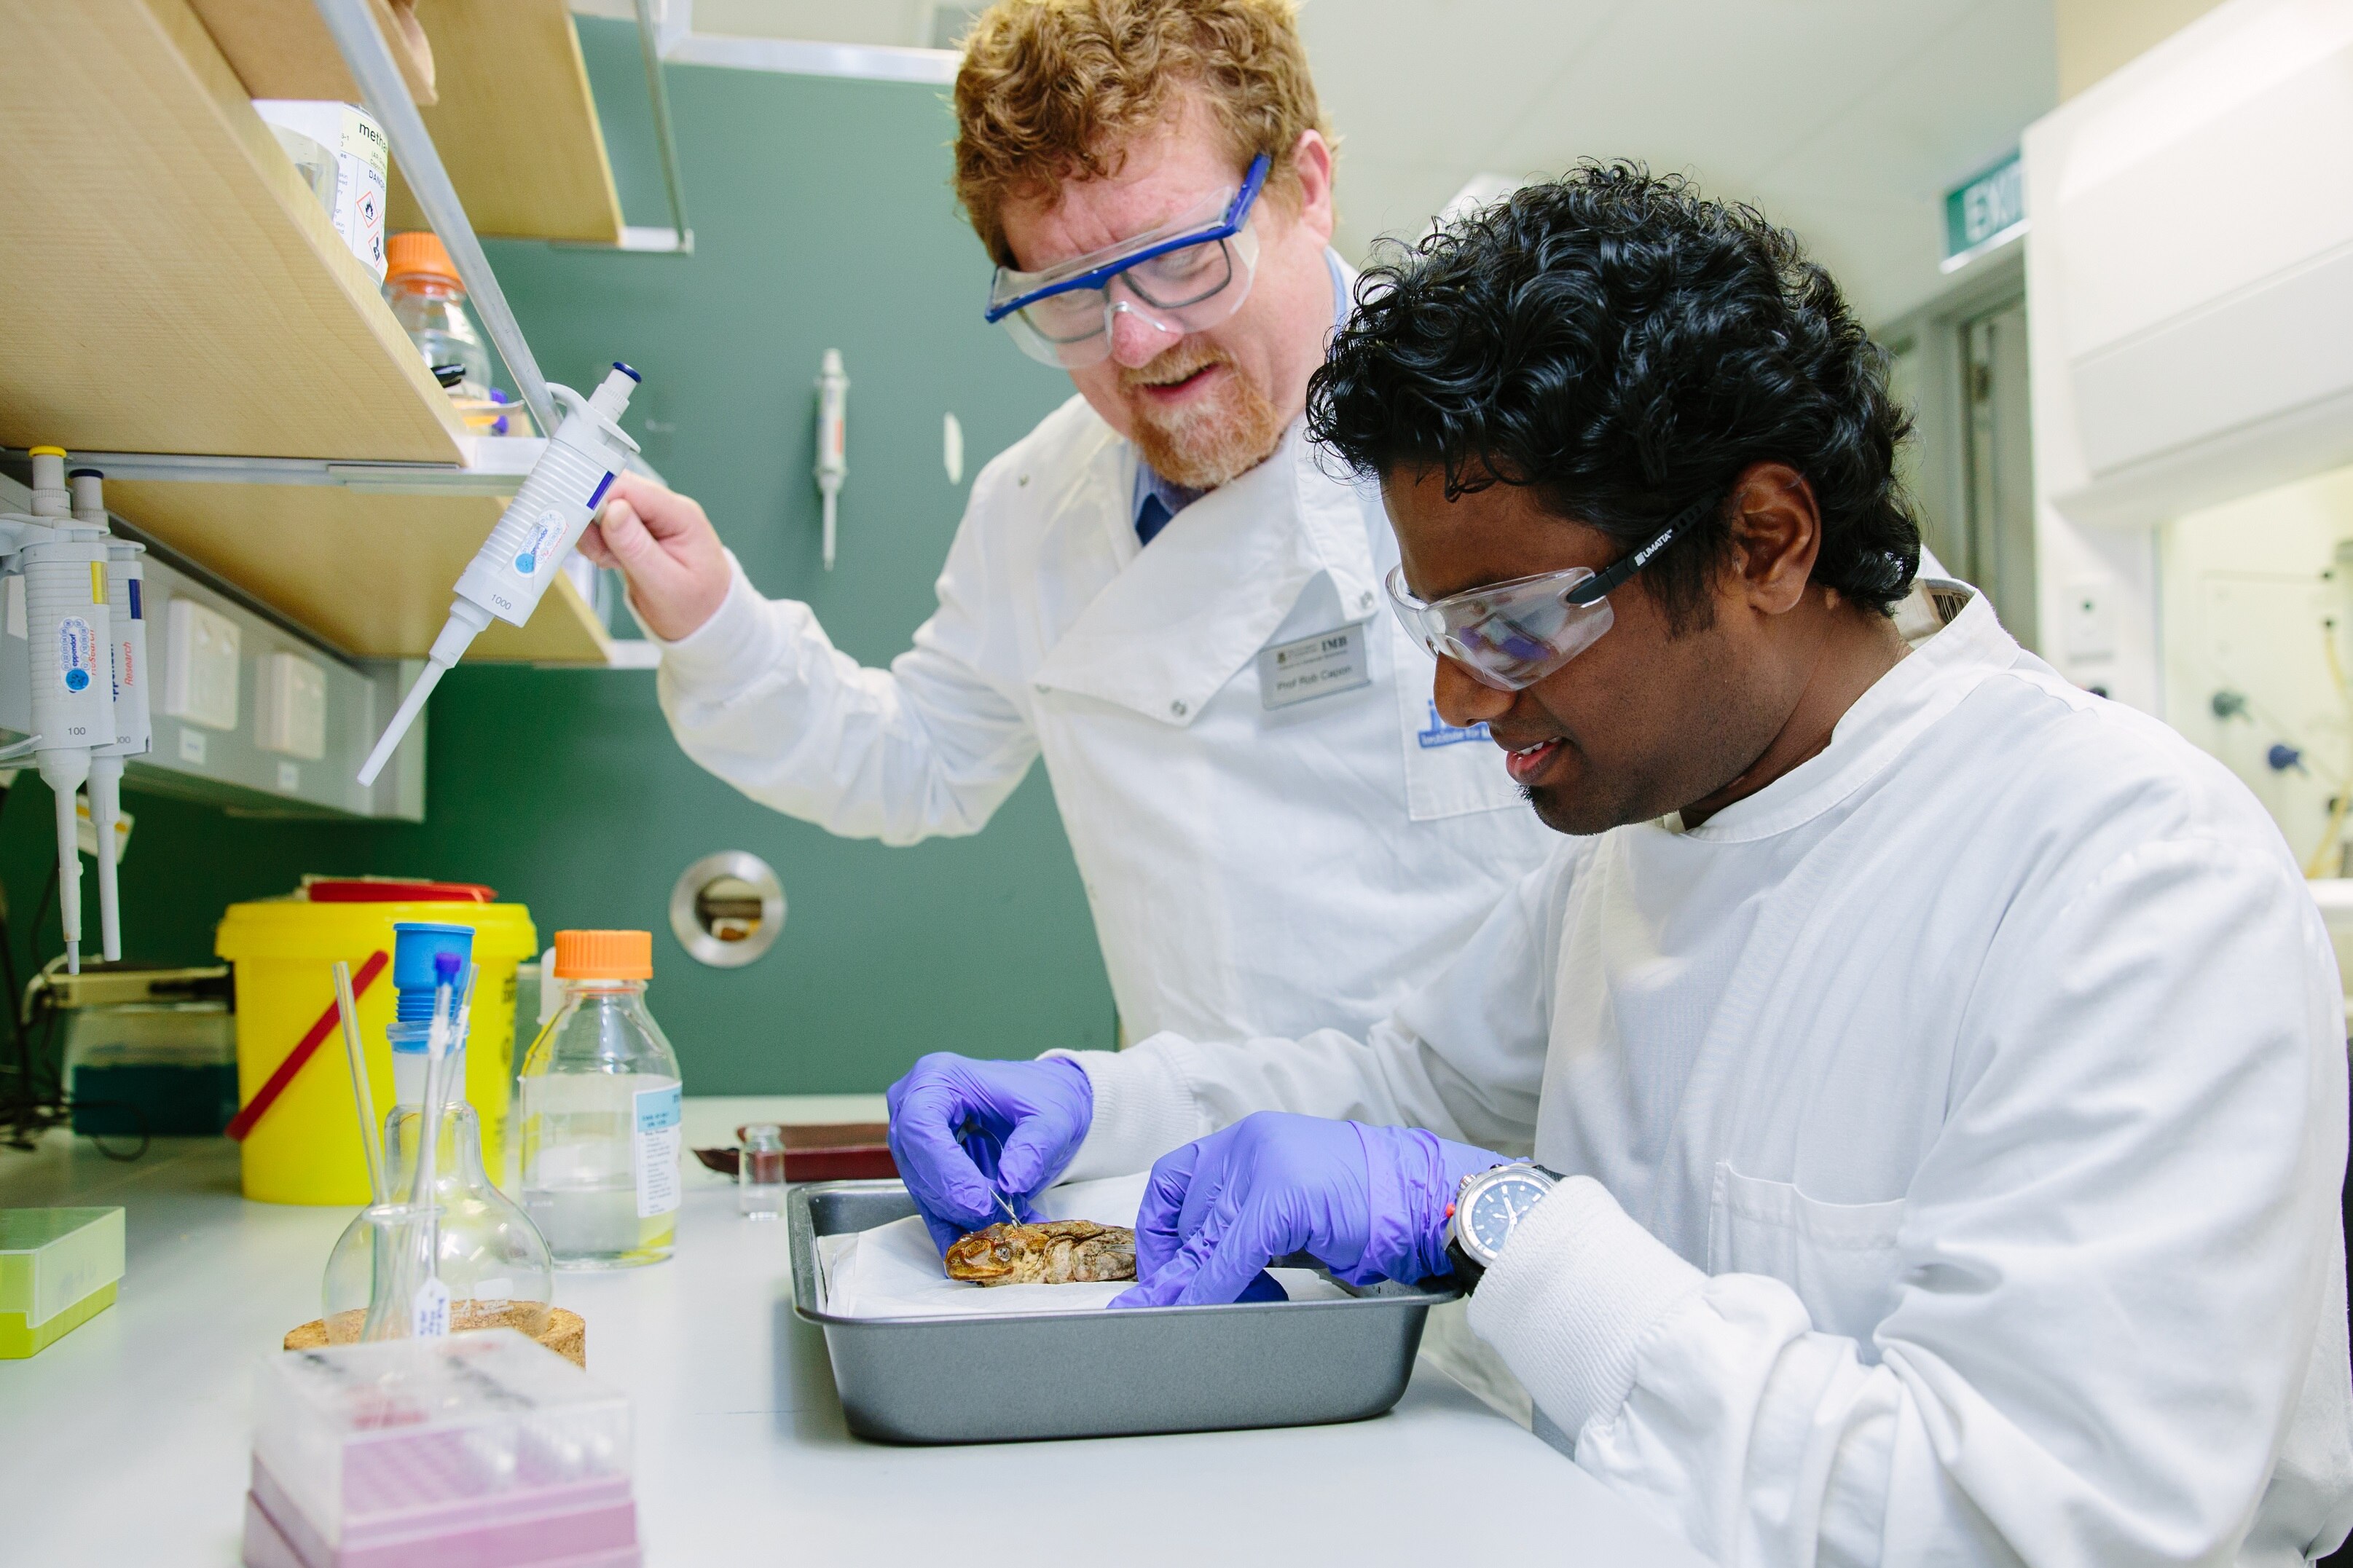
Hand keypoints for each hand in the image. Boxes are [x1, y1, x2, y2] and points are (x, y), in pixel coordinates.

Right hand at [577, 473, 730, 640]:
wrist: (707, 622)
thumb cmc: (696, 607)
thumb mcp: (667, 585)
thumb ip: (637, 547)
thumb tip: (612, 510)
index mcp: (681, 515)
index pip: (630, 488)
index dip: (598, 500)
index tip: (581, 525)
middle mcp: (666, 510)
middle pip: (614, 492)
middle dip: (594, 520)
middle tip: (597, 553)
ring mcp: (652, 520)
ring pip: (605, 508)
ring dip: (595, 534)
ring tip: (608, 562)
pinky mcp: (638, 532)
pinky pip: (607, 525)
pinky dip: (599, 543)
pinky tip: (611, 561)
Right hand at [886, 1054, 1094, 1256]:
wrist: (1048, 1102)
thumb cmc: (1044, 1097)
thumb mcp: (1052, 1117)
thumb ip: (1033, 1148)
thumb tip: (1009, 1184)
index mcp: (939, 1077)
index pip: (922, 1126)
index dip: (946, 1169)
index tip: (979, 1202)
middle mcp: (915, 1105)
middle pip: (916, 1162)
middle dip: (954, 1200)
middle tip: (994, 1222)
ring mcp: (915, 1138)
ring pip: (922, 1189)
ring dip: (957, 1217)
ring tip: (999, 1230)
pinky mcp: (925, 1168)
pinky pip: (932, 1203)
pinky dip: (954, 1226)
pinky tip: (975, 1245)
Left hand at [1111, 1112, 1502, 1307]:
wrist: (1428, 1196)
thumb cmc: (1370, 1207)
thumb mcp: (1291, 1214)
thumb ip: (1242, 1230)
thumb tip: (1193, 1275)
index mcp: (1251, 1140)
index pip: (1175, 1179)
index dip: (1157, 1229)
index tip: (1157, 1270)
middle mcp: (1252, 1145)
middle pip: (1183, 1211)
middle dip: (1173, 1264)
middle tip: (1169, 1303)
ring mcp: (1267, 1167)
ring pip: (1201, 1234)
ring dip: (1183, 1282)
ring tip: (1185, 1310)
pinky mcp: (1283, 1198)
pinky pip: (1228, 1254)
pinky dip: (1208, 1289)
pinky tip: (1200, 1311)